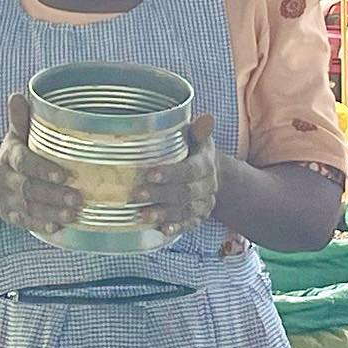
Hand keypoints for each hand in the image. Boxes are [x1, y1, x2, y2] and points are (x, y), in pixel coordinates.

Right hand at [0, 93, 81, 234]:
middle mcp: (5, 178)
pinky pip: (25, 222)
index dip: (42, 169)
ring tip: (73, 214)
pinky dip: (41, 225)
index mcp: (9, 155)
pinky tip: (58, 227)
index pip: (23, 161)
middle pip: (27, 188)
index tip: (64, 175)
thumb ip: (21, 120)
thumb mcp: (16, 136)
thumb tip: (18, 94)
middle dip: (52, 194)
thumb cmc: (16, 155)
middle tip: (77, 198)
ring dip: (51, 212)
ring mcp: (7, 199)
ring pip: (28, 207)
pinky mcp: (10, 216)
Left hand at [140, 117, 217, 238]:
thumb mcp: (196, 138)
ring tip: (143, 215)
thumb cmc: (194, 151)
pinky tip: (162, 230)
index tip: (150, 174)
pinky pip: (189, 225)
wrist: (210, 174)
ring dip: (164, 214)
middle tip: (137, 195)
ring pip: (186, 211)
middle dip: (161, 195)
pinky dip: (176, 228)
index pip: (190, 170)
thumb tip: (207, 117)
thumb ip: (198, 131)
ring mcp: (203, 204)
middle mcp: (207, 186)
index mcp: (206, 165)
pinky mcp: (198, 218)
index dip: (171, 174)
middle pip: (185, 193)